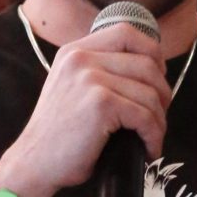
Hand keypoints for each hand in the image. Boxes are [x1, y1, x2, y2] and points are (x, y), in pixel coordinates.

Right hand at [0, 21, 171, 196]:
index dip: (152, 53)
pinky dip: (153, 135)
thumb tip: (149, 72)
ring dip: (159, 120)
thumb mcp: (72, 90)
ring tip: (152, 139)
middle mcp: (81, 58)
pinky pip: (145, 116)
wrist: (34, 163)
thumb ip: (98, 73)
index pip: (126, 33)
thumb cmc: (59, 137)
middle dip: (162, 93)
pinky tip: (148, 149)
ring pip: (150, 93)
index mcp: (75, 51)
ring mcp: (91, 78)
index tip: (158, 78)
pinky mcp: (101, 103)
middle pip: (146, 63)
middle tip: (158, 117)